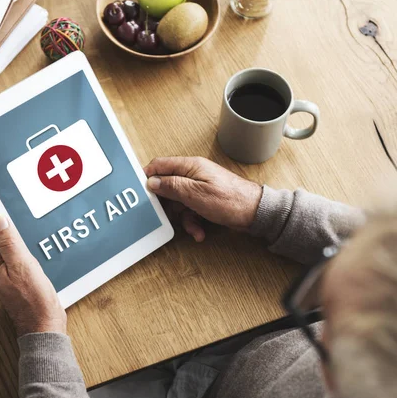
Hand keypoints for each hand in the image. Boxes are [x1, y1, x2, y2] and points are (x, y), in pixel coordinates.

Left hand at [0, 216, 66, 335]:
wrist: (45, 326)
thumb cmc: (34, 299)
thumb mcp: (22, 265)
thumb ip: (10, 242)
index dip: (11, 230)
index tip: (24, 229)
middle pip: (6, 244)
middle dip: (21, 241)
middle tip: (32, 250)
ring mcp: (8, 279)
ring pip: (17, 254)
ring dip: (27, 252)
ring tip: (36, 259)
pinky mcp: (20, 283)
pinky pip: (23, 264)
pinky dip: (32, 261)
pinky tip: (40, 266)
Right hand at [144, 157, 262, 240]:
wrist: (255, 214)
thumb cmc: (231, 201)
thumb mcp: (195, 194)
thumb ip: (171, 186)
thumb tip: (152, 182)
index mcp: (190, 167)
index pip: (159, 165)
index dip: (148, 177)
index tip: (141, 192)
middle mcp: (193, 175)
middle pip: (167, 187)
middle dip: (166, 205)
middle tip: (164, 216)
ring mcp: (199, 188)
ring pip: (178, 203)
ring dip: (182, 218)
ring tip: (191, 228)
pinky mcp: (204, 200)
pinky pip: (189, 211)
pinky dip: (192, 223)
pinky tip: (199, 232)